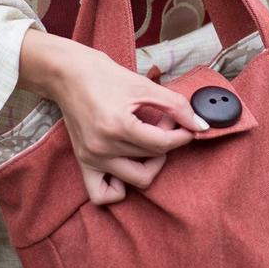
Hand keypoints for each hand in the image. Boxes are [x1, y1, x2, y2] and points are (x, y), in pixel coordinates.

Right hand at [18, 30, 207, 204]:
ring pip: (137, 179)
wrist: (67, 73)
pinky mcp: (83, 162)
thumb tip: (201, 125)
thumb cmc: (104, 74)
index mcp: (118, 126)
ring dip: (151, 163)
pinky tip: (128, 166)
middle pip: (152, 159)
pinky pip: (102, 194)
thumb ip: (176, 105)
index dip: (182, 134)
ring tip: (148, 140)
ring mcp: (91, 158)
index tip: (184, 123)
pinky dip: (119, 188)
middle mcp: (103, 148)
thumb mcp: (144, 85)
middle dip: (167, 141)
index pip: (163, 144)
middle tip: (163, 121)